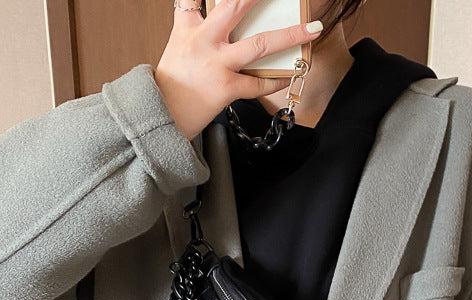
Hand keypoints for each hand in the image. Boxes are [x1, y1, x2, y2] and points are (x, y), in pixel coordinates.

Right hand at [154, 0, 323, 140]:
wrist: (161, 116)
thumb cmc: (173, 84)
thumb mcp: (178, 46)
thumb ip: (195, 25)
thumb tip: (223, 20)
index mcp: (188, 27)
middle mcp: (203, 41)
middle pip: (234, 6)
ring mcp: (216, 64)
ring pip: (259, 44)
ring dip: (289, 36)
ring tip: (310, 30)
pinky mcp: (226, 88)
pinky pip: (258, 83)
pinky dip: (276, 80)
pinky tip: (288, 74)